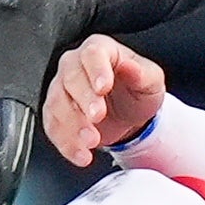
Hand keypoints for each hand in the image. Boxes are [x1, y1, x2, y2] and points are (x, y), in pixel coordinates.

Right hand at [42, 34, 168, 166]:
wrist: (128, 114)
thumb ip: (142, 73)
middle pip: (71, 78)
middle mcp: (75, 65)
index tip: (103, 87)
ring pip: (57, 104)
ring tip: (92, 142)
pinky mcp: (55, 114)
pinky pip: (53, 128)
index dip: (96, 70)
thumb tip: (131, 66)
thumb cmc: (136, 89)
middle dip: (84, 100)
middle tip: (98, 116)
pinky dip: (66, 144)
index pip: (92, 54)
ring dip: (73, 126)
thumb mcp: (151, 80)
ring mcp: (61, 89)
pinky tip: (82, 154)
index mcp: (99, 50)